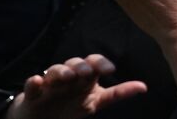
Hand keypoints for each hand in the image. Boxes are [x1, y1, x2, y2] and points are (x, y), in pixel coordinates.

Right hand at [6, 55, 145, 118]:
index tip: (109, 70)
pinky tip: (37, 81)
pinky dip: (33, 82)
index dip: (101, 63)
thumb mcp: (96, 102)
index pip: (94, 62)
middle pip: (75, 63)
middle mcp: (68, 76)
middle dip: (81, 65)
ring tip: (68, 76)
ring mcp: (50, 84)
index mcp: (84, 77)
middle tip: (86, 73)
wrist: (43, 118)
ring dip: (61, 71)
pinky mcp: (32, 95)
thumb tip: (144, 87)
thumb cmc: (72, 106)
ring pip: (54, 70)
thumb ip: (118, 93)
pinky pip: (32, 85)